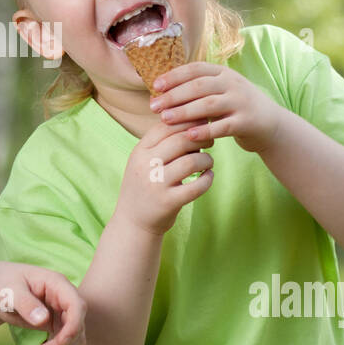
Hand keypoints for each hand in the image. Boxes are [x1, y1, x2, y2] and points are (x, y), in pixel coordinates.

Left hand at [0, 262, 86, 344]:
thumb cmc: (3, 285)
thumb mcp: (9, 291)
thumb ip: (25, 303)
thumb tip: (43, 319)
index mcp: (57, 284)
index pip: (77, 305)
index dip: (73, 326)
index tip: (59, 343)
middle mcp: (64, 298)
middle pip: (78, 324)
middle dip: (63, 344)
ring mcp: (63, 312)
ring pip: (76, 337)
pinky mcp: (58, 325)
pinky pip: (69, 342)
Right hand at [113, 118, 214, 237]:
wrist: (133, 223)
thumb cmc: (145, 187)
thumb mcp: (144, 162)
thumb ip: (161, 143)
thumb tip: (191, 122)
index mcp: (139, 152)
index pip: (165, 126)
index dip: (187, 121)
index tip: (201, 123)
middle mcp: (145, 165)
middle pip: (180, 140)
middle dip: (200, 138)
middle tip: (210, 142)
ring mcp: (156, 184)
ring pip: (190, 162)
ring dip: (206, 159)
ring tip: (208, 162)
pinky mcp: (168, 202)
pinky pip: (196, 186)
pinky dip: (208, 179)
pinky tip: (209, 176)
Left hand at [149, 62, 283, 153]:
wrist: (271, 124)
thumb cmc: (235, 108)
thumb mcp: (221, 90)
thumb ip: (198, 88)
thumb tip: (161, 91)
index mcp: (224, 73)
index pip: (195, 69)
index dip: (174, 76)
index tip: (155, 86)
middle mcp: (234, 84)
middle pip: (199, 86)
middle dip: (174, 95)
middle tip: (154, 106)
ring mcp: (242, 102)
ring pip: (209, 105)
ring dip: (184, 111)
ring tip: (165, 119)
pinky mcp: (247, 122)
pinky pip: (223, 126)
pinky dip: (205, 130)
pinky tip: (189, 136)